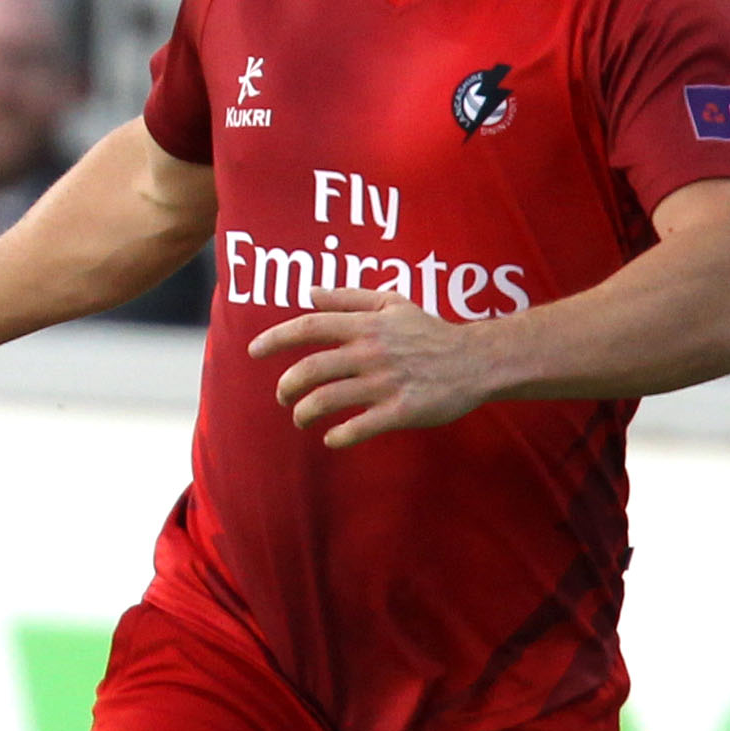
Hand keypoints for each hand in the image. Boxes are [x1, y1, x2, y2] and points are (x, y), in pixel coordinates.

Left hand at [249, 287, 500, 445]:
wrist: (477, 360)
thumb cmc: (431, 331)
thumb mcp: (393, 303)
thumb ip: (350, 297)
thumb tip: (309, 292)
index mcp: (366, 325)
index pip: (309, 327)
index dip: (275, 338)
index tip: (253, 351)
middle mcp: (371, 352)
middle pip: (311, 368)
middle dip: (287, 386)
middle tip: (282, 396)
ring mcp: (386, 382)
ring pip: (328, 399)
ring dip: (305, 412)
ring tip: (301, 418)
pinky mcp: (402, 410)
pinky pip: (359, 427)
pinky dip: (338, 436)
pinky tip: (331, 438)